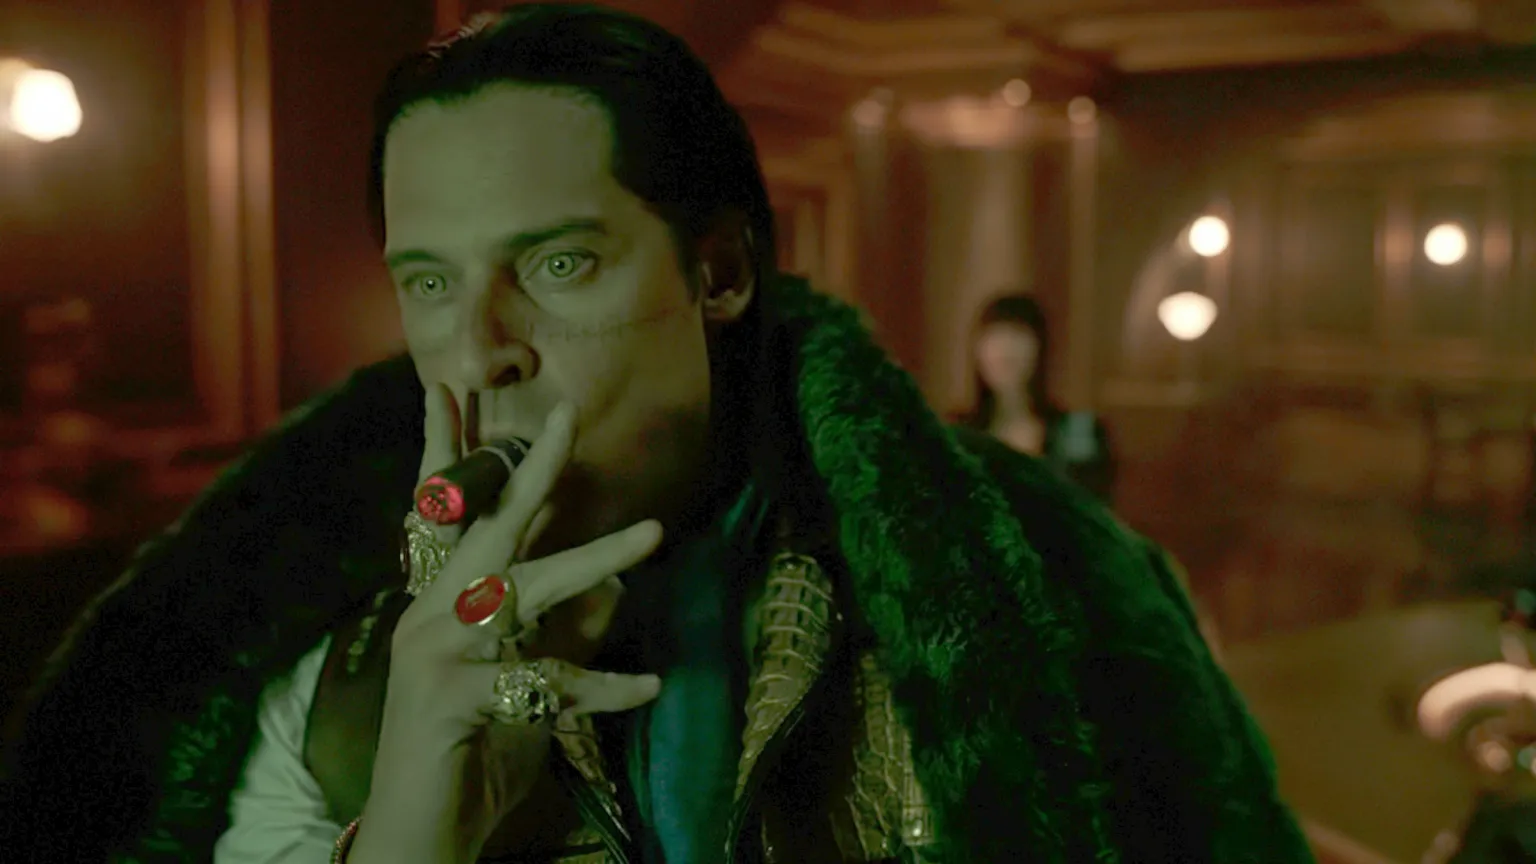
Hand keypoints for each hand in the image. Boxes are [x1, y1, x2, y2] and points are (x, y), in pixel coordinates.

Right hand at [350, 386, 662, 863]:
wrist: (418, 836)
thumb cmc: (472, 754)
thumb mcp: (528, 683)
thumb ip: (562, 630)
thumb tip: (615, 581)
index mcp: (439, 604)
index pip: (449, 516)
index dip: (453, 451)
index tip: (456, 389)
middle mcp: (429, 615)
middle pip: (488, 527)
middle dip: (532, 469)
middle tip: (569, 413)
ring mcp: (433, 653)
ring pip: (526, 590)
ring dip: (596, 560)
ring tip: (654, 535)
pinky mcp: (451, 699)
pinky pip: (546, 682)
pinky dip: (603, 685)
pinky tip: (649, 685)